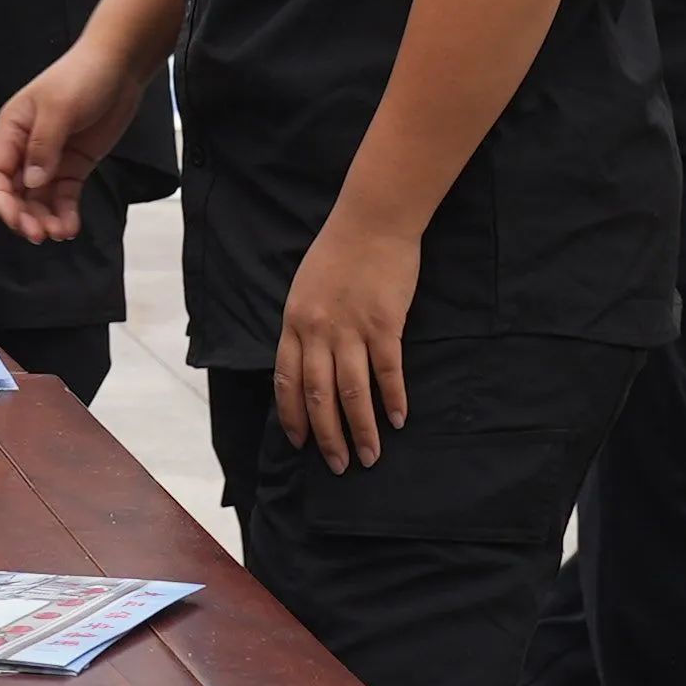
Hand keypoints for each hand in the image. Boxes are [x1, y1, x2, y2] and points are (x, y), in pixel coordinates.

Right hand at [0, 40, 145, 244]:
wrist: (119, 66)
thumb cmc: (83, 77)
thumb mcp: (59, 108)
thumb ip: (43, 146)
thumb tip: (30, 183)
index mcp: (12, 129)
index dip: (1, 201)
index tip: (16, 221)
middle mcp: (26, 147)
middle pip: (14, 192)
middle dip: (23, 216)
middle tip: (40, 234)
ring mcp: (50, 158)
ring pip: (38, 199)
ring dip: (45, 218)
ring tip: (60, 233)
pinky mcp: (73, 165)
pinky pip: (63, 196)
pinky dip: (65, 213)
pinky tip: (71, 226)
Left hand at [274, 213, 417, 470]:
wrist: (372, 220)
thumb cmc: (340, 251)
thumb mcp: (306, 288)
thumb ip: (305, 326)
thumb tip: (308, 363)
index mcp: (295, 322)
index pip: (286, 381)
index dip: (292, 416)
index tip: (300, 443)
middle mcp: (318, 330)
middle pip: (318, 395)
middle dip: (327, 436)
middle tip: (338, 465)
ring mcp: (351, 329)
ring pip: (352, 392)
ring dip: (361, 430)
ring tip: (370, 456)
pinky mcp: (384, 325)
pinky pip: (387, 372)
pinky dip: (393, 399)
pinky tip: (398, 420)